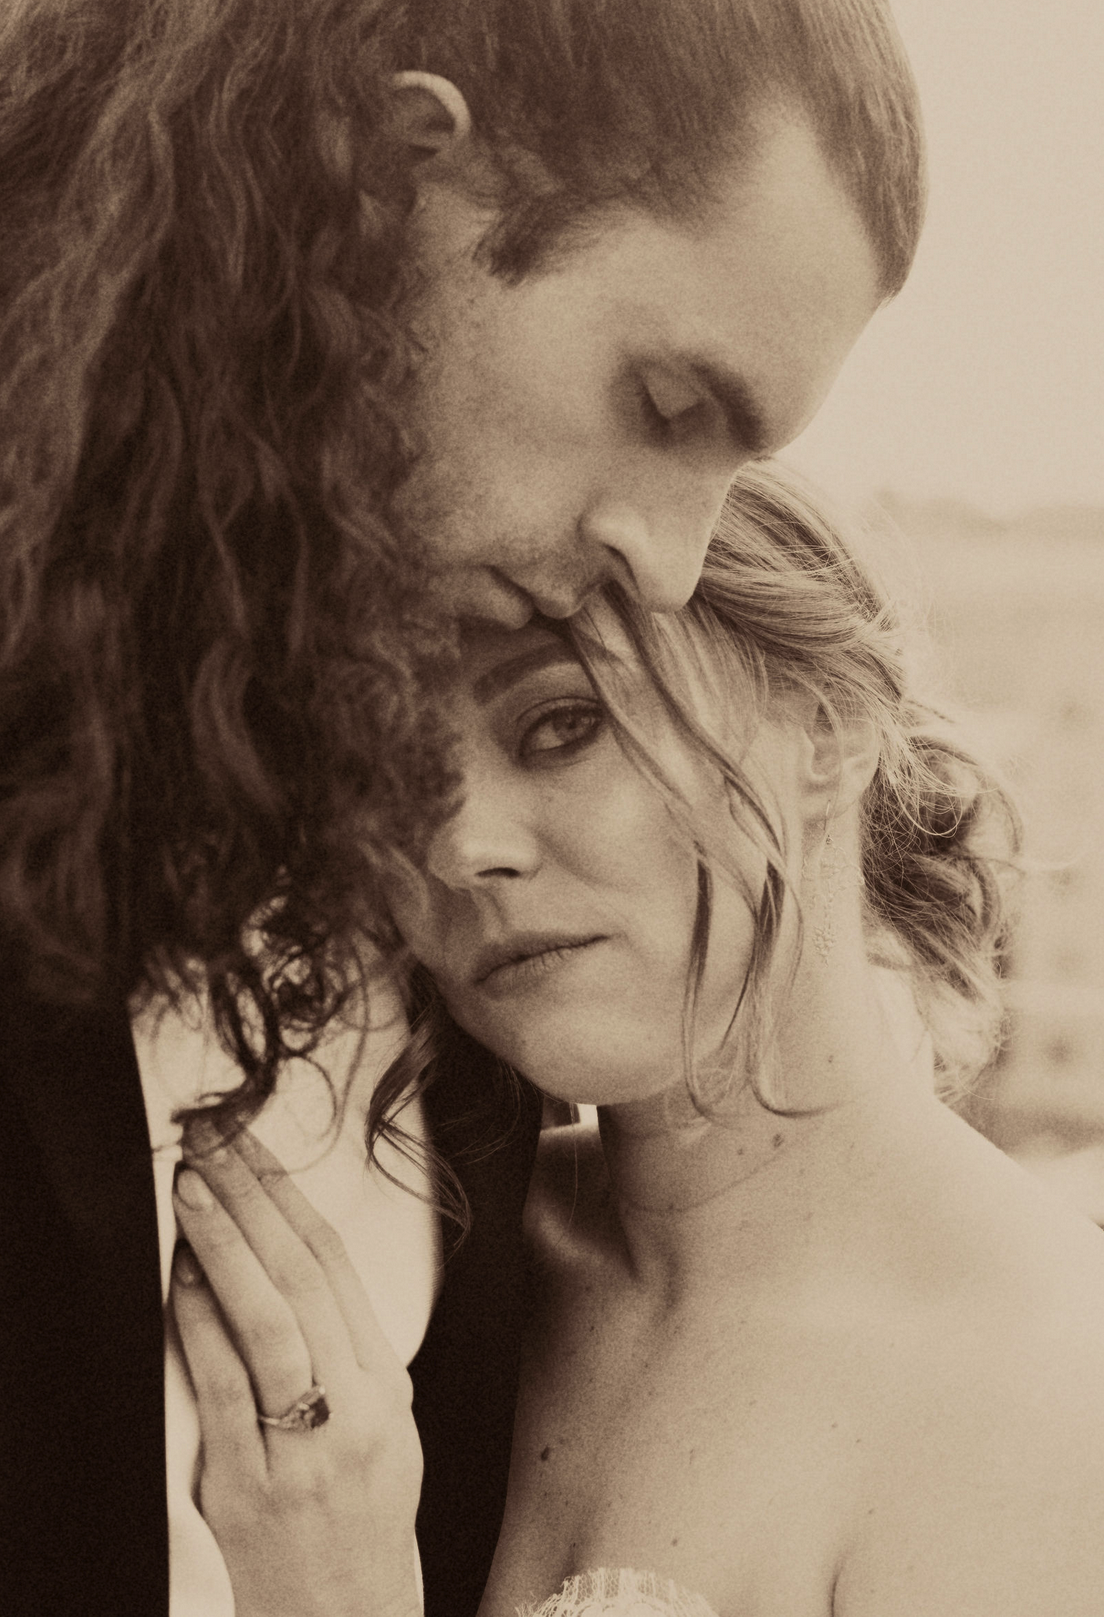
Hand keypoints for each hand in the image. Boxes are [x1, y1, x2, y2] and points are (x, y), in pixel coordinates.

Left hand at [171, 1125, 423, 1616]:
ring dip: (226, 1245)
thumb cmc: (361, 1519)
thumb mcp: (384, 1428)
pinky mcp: (254, 1483)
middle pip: (304, 1278)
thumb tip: (286, 1262)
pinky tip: (182, 1277)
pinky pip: (226, 1387)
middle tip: (214, 1143)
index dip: (292, 1199)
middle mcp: (358, 1408)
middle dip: (255, 1199)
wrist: (345, 1616)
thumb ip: (346, 1350)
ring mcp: (307, 1446)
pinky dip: (202, 1323)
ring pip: (269, 1321)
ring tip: (194, 1188)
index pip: (337, 1269)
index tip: (254, 1149)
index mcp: (389, 1387)